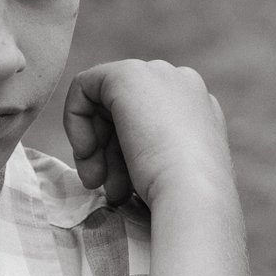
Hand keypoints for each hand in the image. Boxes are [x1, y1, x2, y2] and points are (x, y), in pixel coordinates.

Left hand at [62, 60, 234, 209]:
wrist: (193, 197)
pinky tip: (85, 152)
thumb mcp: (171, 172)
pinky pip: (84, 86)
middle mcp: (183, 84)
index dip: (125, 154)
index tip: (118, 187)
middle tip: (101, 187)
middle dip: (106, 151)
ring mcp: (158, 74)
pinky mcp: (128, 75)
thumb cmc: (185, 201)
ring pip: (104, 103)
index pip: (149, 122)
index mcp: (200, 110)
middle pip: (125, 111)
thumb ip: (151, 155)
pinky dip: (75, 119)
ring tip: (96, 183)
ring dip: (93, 146)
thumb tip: (125, 161)